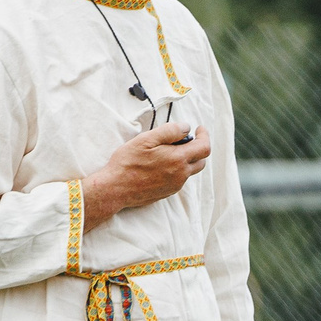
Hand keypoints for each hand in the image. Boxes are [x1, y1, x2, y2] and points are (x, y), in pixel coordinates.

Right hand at [81, 123, 210, 228]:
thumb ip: (170, 131)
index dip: (204, 135)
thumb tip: (186, 127)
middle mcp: (181, 175)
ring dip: (186, 160)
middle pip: (201, 160)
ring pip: (190, 171)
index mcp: (178, 159)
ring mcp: (175, 185)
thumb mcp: (146, 139)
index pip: (204, 147)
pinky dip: (177, 170)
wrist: (115, 188)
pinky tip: (160, 165)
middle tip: (182, 140)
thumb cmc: (127, 162)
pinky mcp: (168, 192)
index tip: (199, 129)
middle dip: (197, 148)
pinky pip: (179, 179)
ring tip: (168, 152)